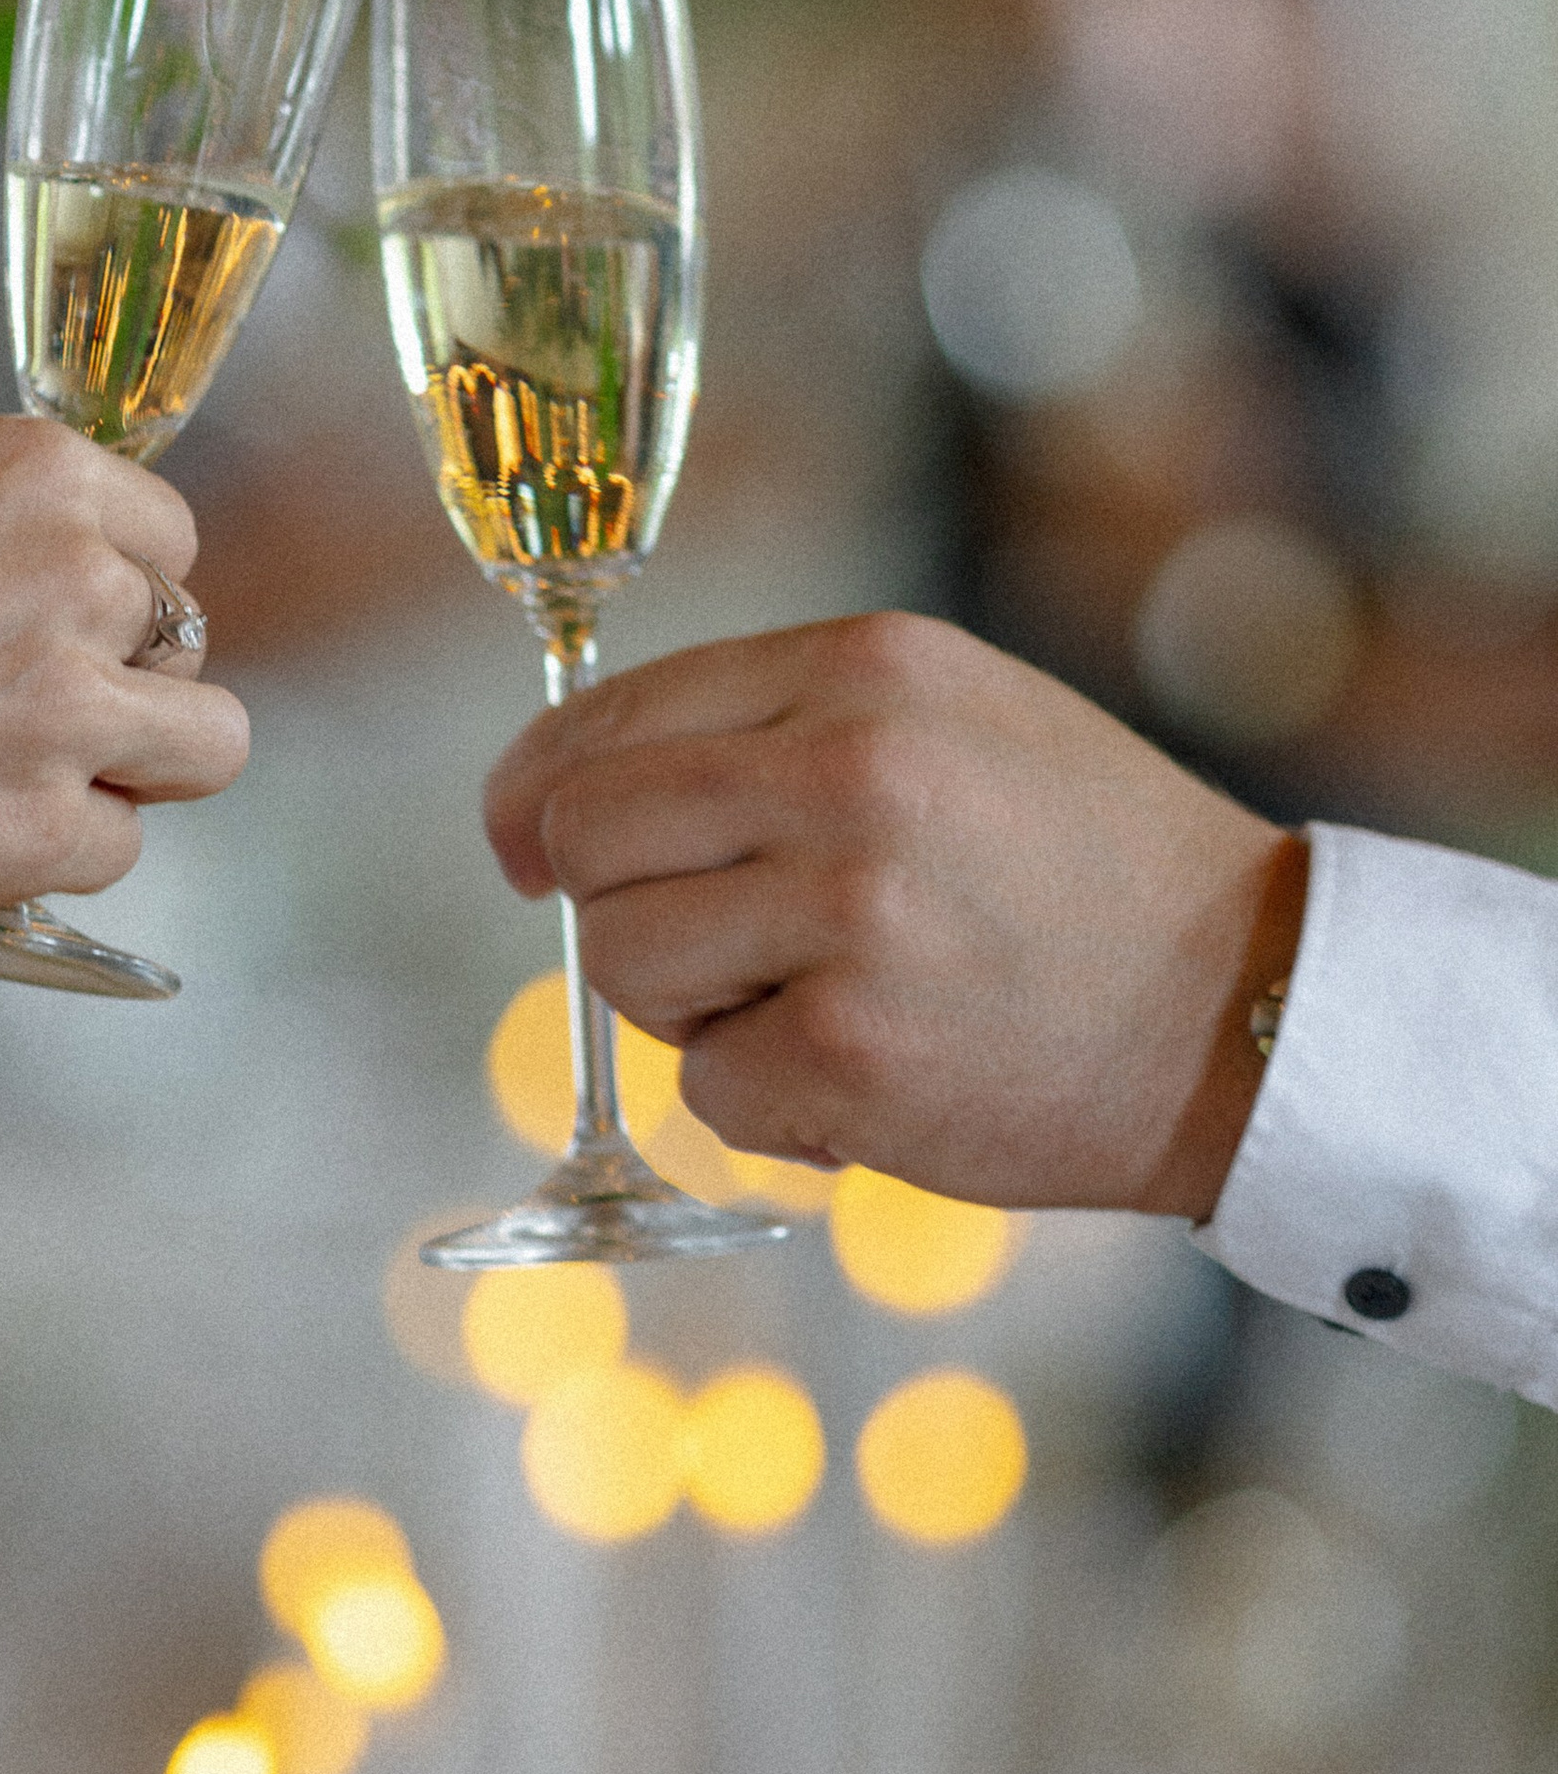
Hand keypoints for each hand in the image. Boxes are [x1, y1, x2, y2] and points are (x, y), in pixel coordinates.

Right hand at [0, 414, 248, 932]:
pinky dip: (54, 853)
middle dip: (126, 680)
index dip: (118, 593)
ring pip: (206, 745)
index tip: (59, 629)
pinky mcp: (49, 826)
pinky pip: (119, 846)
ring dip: (131, 768)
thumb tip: (70, 570)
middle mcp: (81, 577)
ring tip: (26, 780)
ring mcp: (72, 706)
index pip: (169, 540)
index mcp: (40, 476)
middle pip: (190, 640)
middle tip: (27, 715)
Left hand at [482, 611, 1304, 1217]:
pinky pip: (707, 1087)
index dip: (538, 789)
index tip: (520, 840)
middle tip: (709, 945)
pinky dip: (770, 1103)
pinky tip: (872, 1074)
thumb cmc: (1083, 867)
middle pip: (585, 840)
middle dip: (616, 903)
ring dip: (694, 1007)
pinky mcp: (853, 1053)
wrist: (1252, 1008)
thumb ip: (776, 729)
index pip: (612, 717)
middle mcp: (847, 771)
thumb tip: (564, 792)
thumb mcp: (950, 721)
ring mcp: (848, 914)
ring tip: (820, 1002)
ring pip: (624, 964)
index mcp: (864, 670)